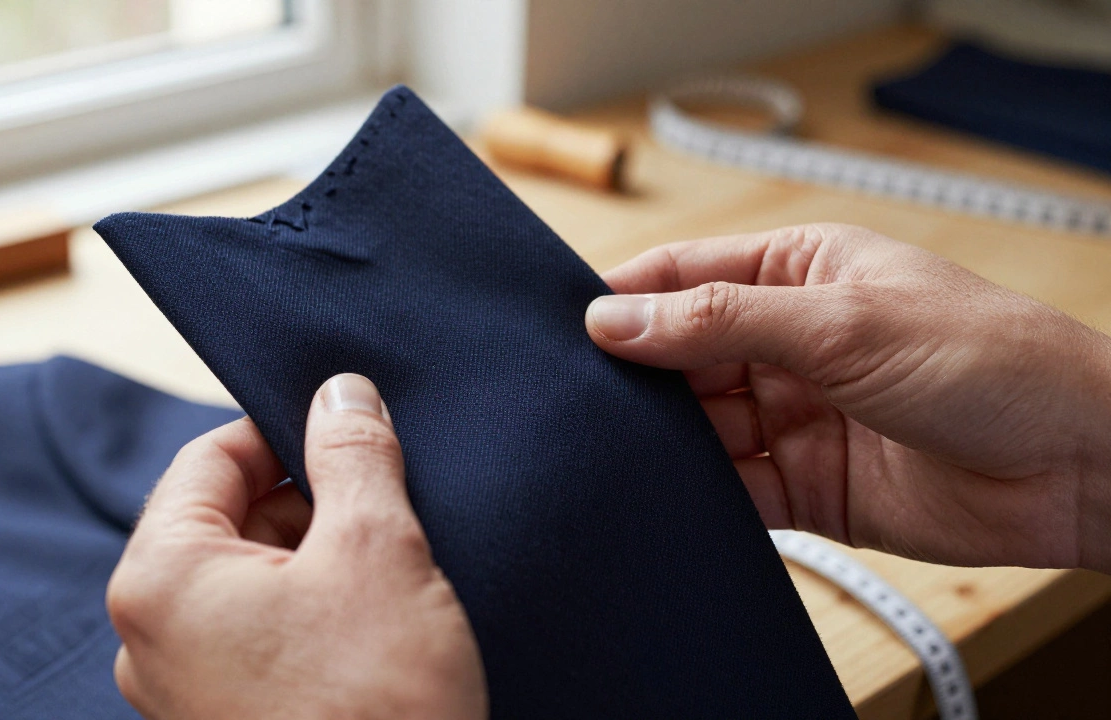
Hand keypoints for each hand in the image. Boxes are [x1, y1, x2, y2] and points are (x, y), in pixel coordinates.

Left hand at [106, 374, 486, 719]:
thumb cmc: (375, 707)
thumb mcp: (376, 550)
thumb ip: (353, 455)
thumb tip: (342, 392)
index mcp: (162, 579)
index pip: (210, 456)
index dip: (284, 427)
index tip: (348, 425)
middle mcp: (153, 635)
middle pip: (229, 518)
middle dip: (310, 497)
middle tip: (386, 500)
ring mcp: (185, 689)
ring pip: (252, 579)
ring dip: (319, 557)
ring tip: (390, 568)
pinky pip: (262, 636)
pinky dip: (315, 611)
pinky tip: (376, 621)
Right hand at [585, 223, 1110, 571]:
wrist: (1078, 465)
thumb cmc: (989, 360)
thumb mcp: (840, 321)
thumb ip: (719, 320)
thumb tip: (613, 319)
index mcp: (798, 273)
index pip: (684, 275)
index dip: (624, 299)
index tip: (570, 330)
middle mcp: (789, 341)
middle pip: (681, 355)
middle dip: (637, 378)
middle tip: (585, 403)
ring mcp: (796, 414)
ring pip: (699, 425)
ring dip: (664, 441)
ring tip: (622, 454)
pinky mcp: (807, 486)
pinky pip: (733, 488)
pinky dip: (701, 497)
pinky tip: (672, 501)